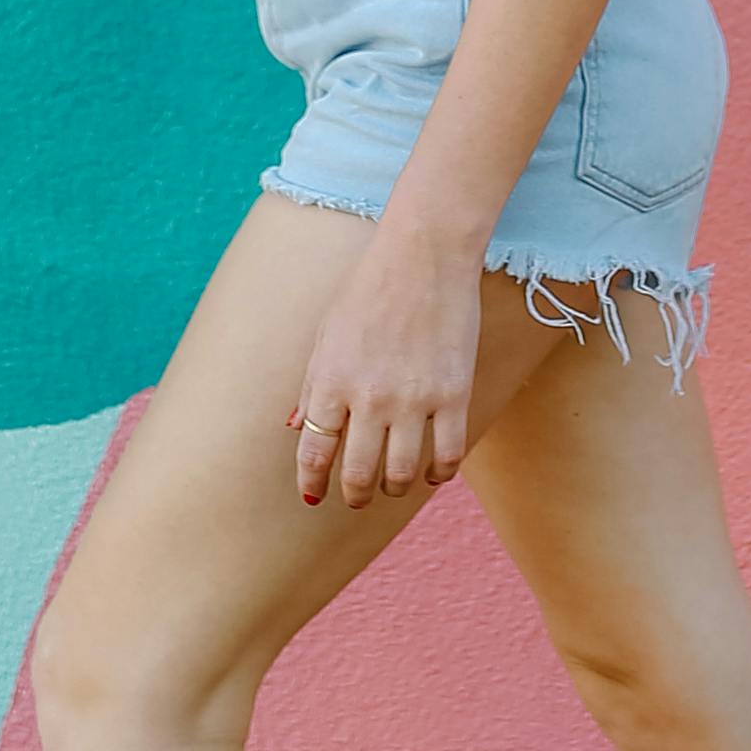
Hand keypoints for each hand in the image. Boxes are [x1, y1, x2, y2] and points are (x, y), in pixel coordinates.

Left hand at [290, 220, 483, 507]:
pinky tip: (434, 472)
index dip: (311, 482)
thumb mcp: (327, 333)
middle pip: (358, 472)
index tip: (313, 496)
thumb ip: (312, 384)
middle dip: (354, 494)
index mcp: (331, 380)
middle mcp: (369, 397)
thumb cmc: (369, 287)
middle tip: (357, 497)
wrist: (424, 254)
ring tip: (394, 484)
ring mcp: (413, 399)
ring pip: (402, 473)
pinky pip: (448, 454)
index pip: (314, 451)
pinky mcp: (454, 394)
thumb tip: (295, 426)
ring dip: (394, 487)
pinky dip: (440, 474)